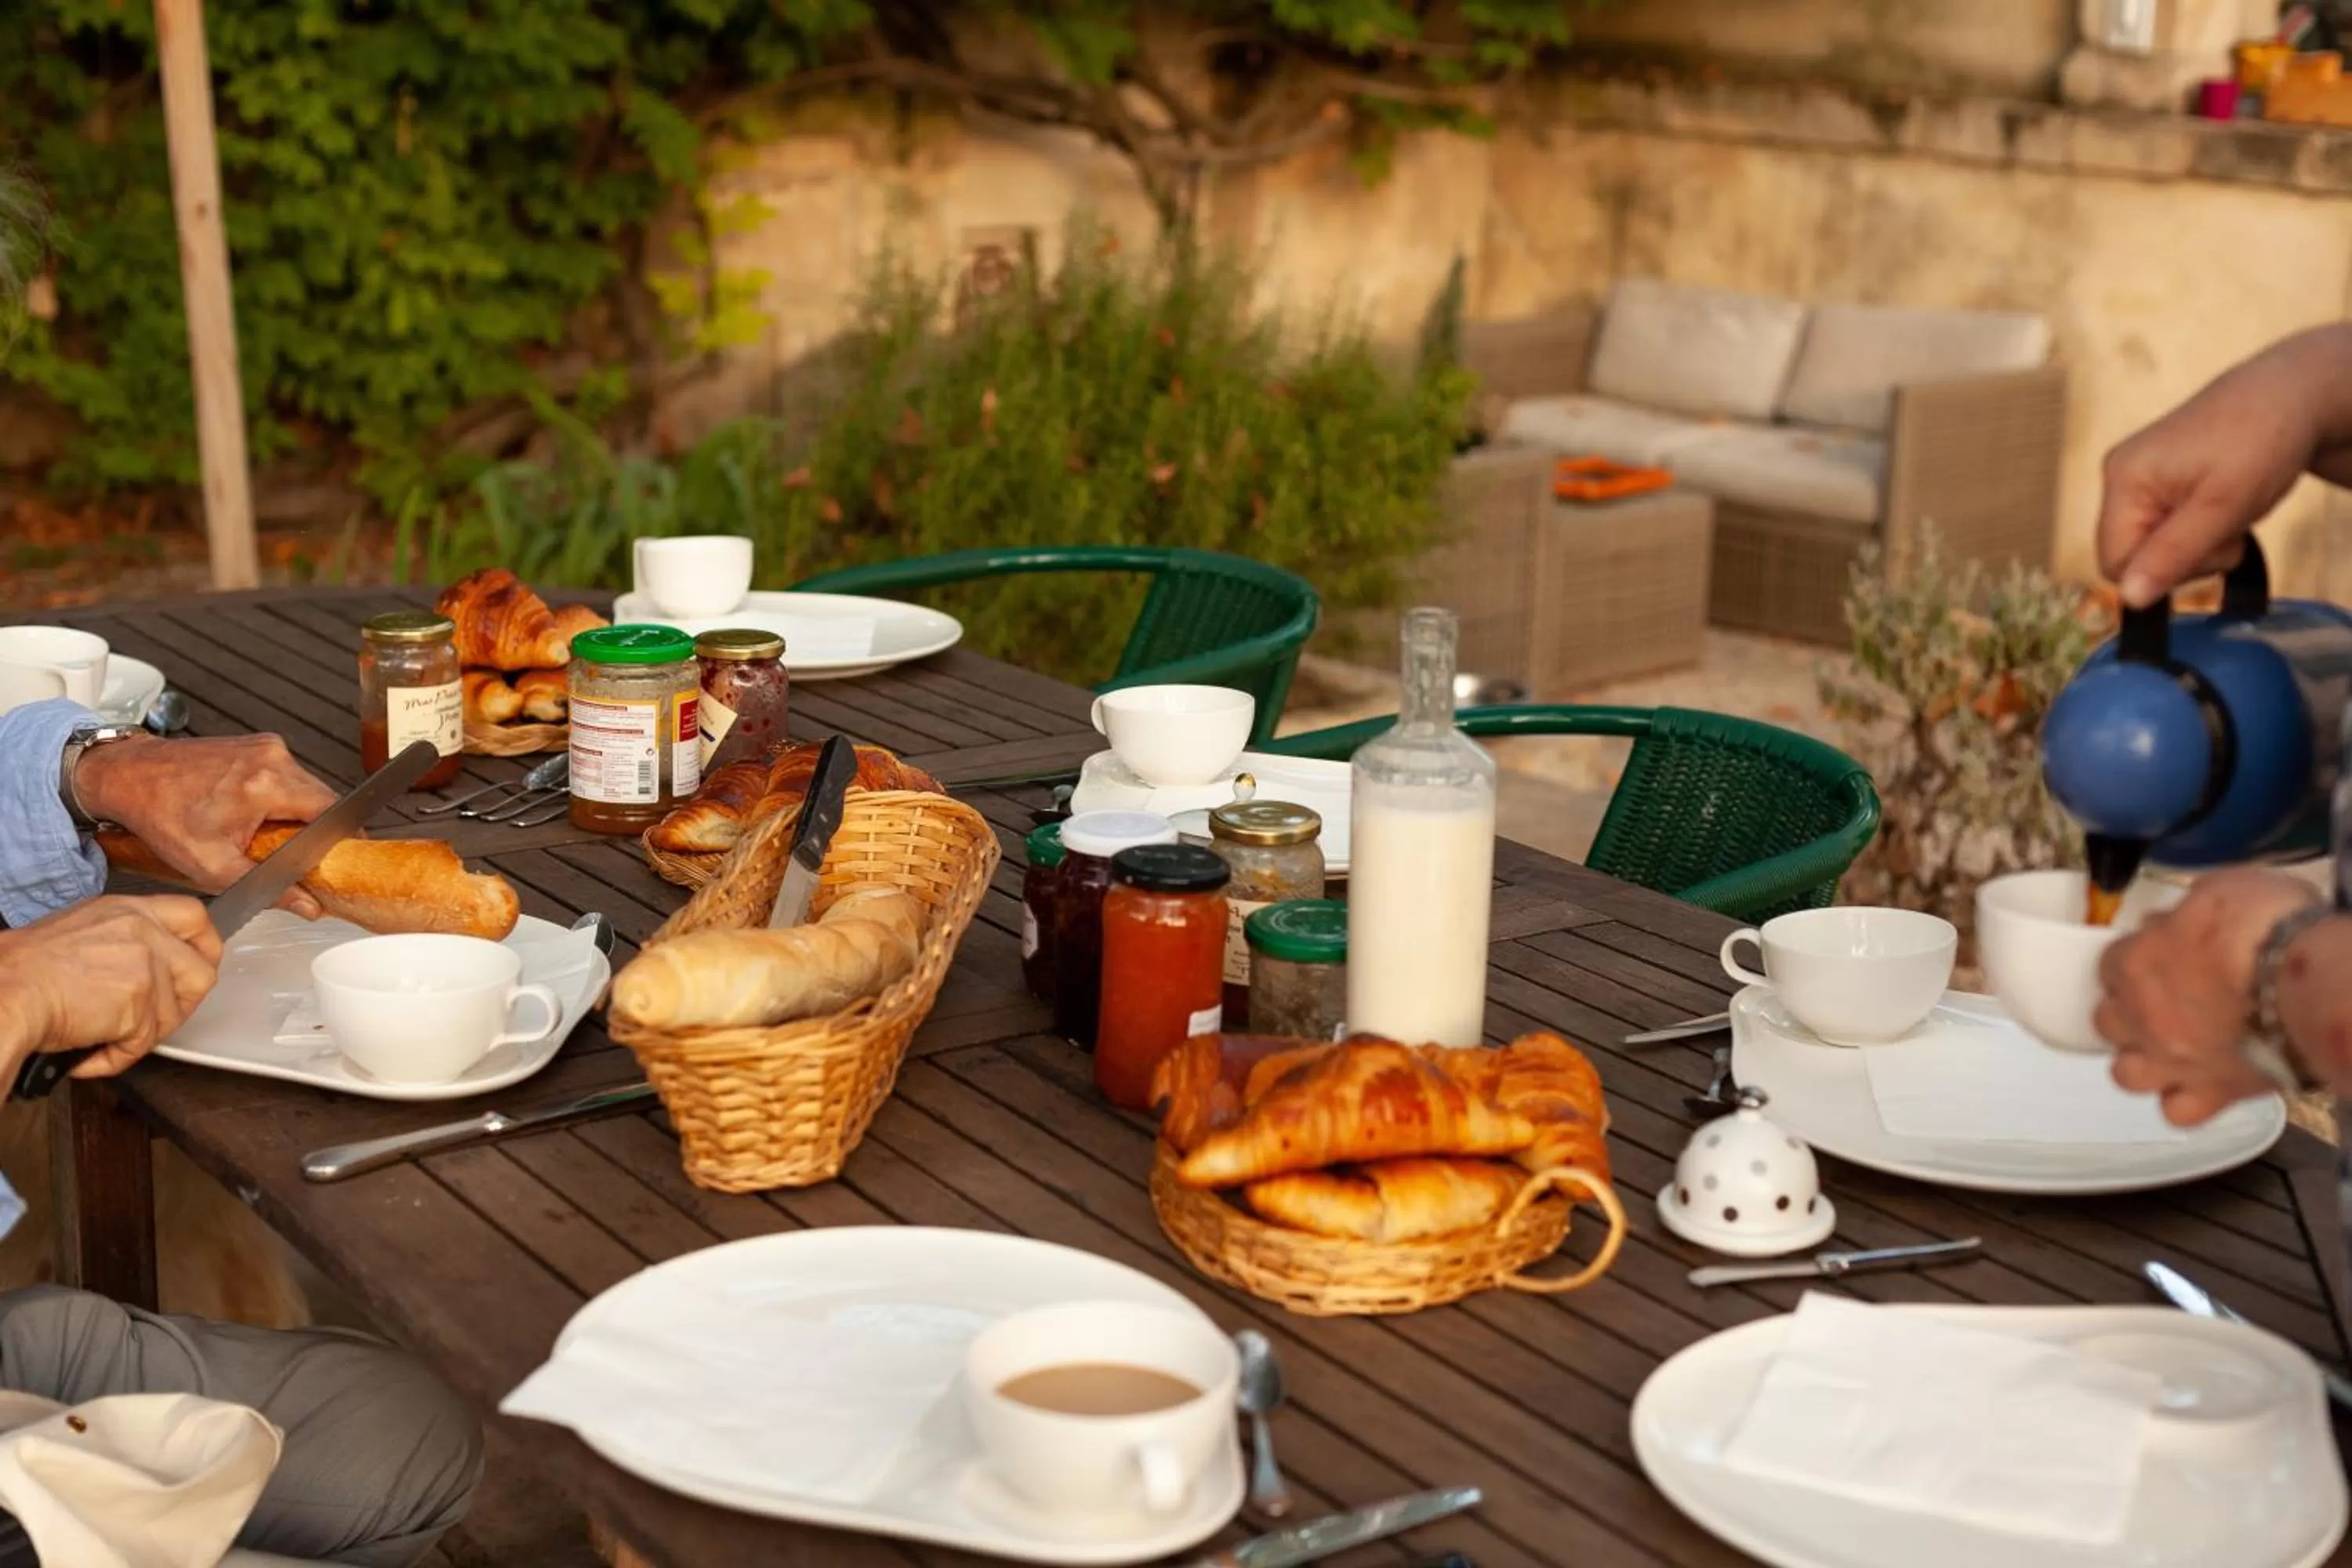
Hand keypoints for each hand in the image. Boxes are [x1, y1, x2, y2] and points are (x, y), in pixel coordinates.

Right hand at [0, 896, 223, 1080]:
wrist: (3, 993)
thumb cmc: (23, 970)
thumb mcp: (80, 931)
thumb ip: (123, 940)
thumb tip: (145, 966)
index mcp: (129, 910)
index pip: (194, 916)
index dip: (204, 948)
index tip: (197, 968)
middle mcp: (144, 932)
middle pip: (200, 972)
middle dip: (182, 1006)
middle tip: (150, 1023)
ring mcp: (146, 966)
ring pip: (171, 1016)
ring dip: (138, 1036)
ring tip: (100, 1038)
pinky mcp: (139, 1002)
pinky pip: (142, 1044)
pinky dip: (115, 1057)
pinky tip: (87, 1053)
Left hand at [73, 734, 336, 917]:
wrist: (130, 775)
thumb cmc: (162, 816)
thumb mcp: (212, 865)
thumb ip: (269, 889)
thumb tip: (310, 906)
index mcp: (266, 785)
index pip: (332, 811)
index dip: (341, 838)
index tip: (337, 858)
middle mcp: (273, 757)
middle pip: (323, 798)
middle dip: (314, 828)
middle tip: (292, 853)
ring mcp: (267, 745)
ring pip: (307, 786)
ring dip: (297, 811)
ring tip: (266, 832)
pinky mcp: (259, 742)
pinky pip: (288, 774)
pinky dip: (281, 795)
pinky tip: (255, 812)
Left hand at [2094, 869, 2320, 1125]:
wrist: (2311, 982)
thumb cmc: (2270, 927)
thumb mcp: (2217, 891)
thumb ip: (2182, 911)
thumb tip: (2167, 922)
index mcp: (2137, 963)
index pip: (2108, 964)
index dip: (2132, 960)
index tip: (2153, 957)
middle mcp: (2144, 1018)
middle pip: (2108, 1021)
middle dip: (2129, 1012)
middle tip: (2160, 1003)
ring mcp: (2174, 1060)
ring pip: (2127, 1073)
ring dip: (2144, 1061)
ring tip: (2171, 1050)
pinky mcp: (2215, 1093)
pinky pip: (2178, 1112)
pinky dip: (2185, 1101)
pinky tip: (2203, 1085)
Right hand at [2097, 335, 2336, 607]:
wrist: (2288, 394)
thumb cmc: (2260, 444)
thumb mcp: (2221, 509)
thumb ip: (2172, 556)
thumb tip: (2128, 600)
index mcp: (2124, 480)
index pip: (2116, 563)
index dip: (2163, 573)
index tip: (2212, 547)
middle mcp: (2118, 474)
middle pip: (2131, 556)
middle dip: (2182, 557)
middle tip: (2226, 528)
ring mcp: (2135, 473)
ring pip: (2150, 544)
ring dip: (2194, 543)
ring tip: (2229, 510)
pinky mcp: (2154, 475)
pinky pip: (2161, 524)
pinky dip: (2194, 526)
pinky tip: (2220, 504)